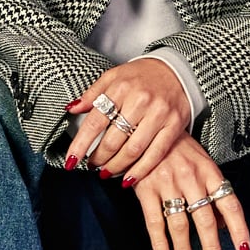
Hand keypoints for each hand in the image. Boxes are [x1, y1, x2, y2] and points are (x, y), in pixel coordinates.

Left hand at [59, 56, 194, 178]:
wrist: (177, 70)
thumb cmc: (142, 75)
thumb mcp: (113, 76)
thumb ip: (92, 94)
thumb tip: (71, 109)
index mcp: (120, 88)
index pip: (94, 122)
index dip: (80, 145)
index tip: (71, 161)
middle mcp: (139, 101)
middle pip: (113, 140)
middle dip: (99, 158)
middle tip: (92, 166)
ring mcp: (158, 114)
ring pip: (133, 150)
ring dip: (116, 166)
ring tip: (107, 172)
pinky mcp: (174, 125)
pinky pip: (155, 153)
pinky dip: (141, 170)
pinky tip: (129, 179)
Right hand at [126, 136, 249, 249]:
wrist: (145, 126)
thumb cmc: (177, 148)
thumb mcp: (202, 164)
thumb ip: (213, 193)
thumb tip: (226, 225)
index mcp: (210, 172)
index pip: (230, 204)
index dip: (239, 229)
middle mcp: (191, 178)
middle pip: (205, 219)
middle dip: (211, 248)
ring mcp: (168, 183)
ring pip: (179, 224)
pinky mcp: (145, 188)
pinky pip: (154, 222)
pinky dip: (159, 243)